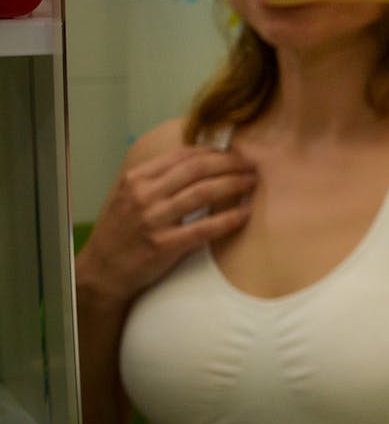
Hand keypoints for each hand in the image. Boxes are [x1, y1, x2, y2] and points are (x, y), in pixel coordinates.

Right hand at [77, 146, 255, 302]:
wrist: (102, 271)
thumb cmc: (122, 232)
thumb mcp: (130, 196)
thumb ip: (158, 180)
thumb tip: (199, 162)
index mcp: (136, 179)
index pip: (182, 156)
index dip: (213, 152)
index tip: (233, 154)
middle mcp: (143, 195)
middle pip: (196, 169)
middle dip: (229, 164)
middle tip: (251, 165)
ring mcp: (153, 220)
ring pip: (203, 193)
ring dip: (233, 185)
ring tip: (252, 183)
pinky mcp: (163, 245)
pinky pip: (204, 228)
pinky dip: (228, 219)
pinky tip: (245, 214)